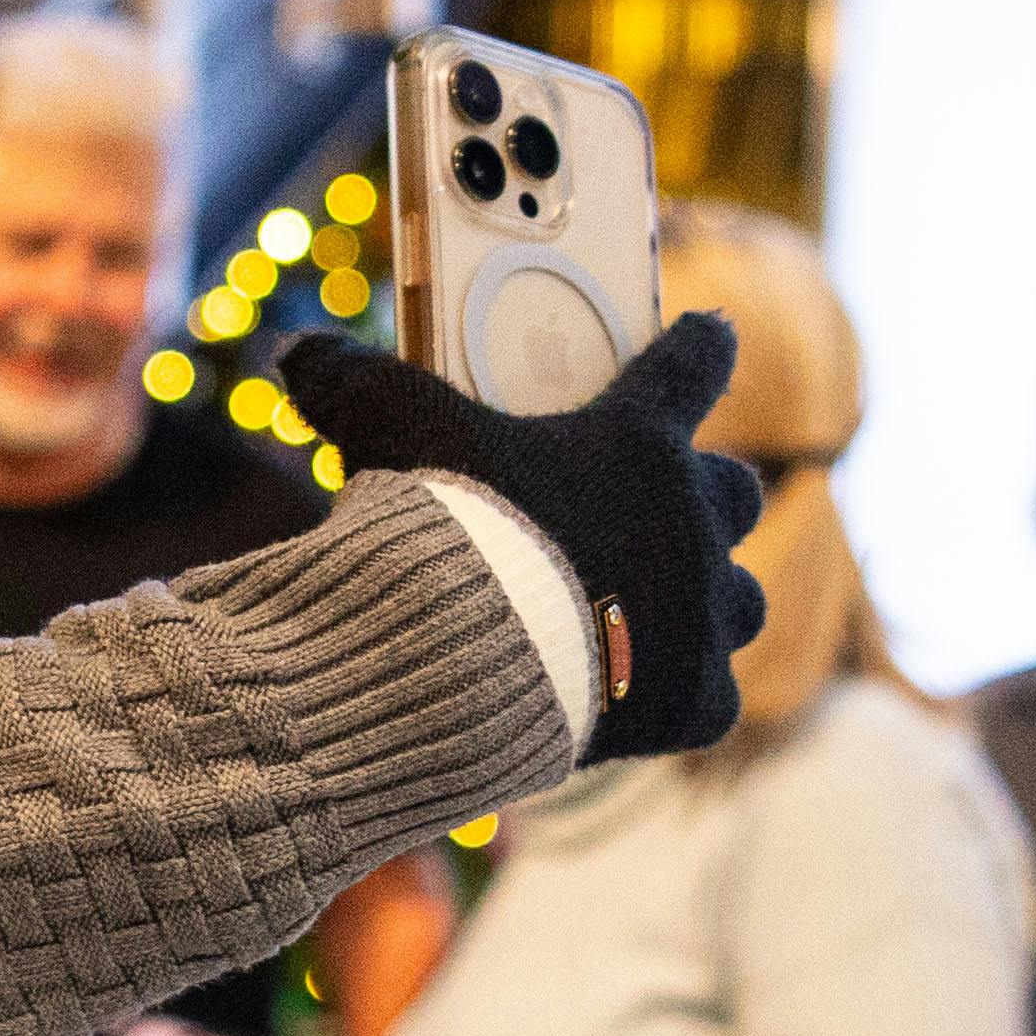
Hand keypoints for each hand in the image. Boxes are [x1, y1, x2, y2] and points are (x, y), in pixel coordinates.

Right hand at [270, 315, 765, 760]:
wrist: (468, 663)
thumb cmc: (443, 532)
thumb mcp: (388, 433)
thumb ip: (350, 382)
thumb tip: (295, 351)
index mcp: (638, 441)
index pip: (693, 365)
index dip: (702, 348)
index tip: (714, 336)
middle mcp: (693, 521)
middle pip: (736, 489)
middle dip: (707, 494)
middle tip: (665, 506)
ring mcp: (705, 614)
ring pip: (740, 596)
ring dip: (709, 596)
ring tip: (661, 609)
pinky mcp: (698, 699)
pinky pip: (713, 695)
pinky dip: (681, 695)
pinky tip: (643, 698)